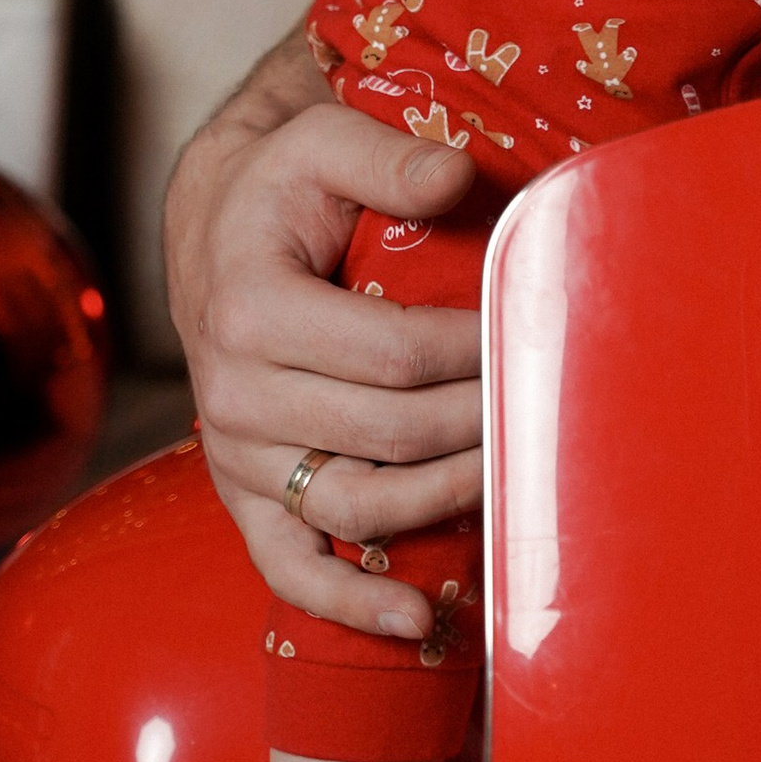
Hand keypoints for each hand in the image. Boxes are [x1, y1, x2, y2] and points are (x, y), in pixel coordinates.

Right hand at [164, 38, 484, 636]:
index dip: (479, 351)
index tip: (535, 331)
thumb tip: (456, 178)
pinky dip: (354, 604)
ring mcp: (235, 459)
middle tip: (548, 399)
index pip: (397, 355)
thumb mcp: (323, 141)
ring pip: (358, 504)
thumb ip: (387, 157)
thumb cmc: (281, 187)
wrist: (213, 231)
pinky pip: (291, 572)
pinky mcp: (245, 500)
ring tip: (516, 476)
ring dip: (447, 499)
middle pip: (391, 434)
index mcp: (248, 311)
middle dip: (483, 420)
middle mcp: (230, 395)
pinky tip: (421, 620)